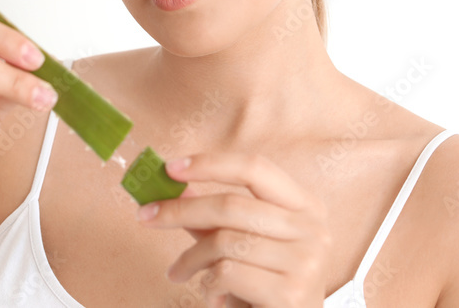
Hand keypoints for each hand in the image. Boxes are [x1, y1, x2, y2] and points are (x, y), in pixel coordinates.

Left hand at [136, 152, 331, 307]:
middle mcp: (313, 229)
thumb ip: (216, 218)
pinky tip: (214, 296)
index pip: (255, 168)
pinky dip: (208, 285)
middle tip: (145, 217)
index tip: (170, 169)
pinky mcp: (291, 294)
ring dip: (190, 258)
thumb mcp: (246, 246)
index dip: (210, 164)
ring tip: (179, 272)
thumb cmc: (267, 288)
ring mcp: (306, 262)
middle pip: (230, 205)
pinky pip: (227, 274)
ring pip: (224, 241)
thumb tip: (177, 188)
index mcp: (306, 206)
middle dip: (180, 211)